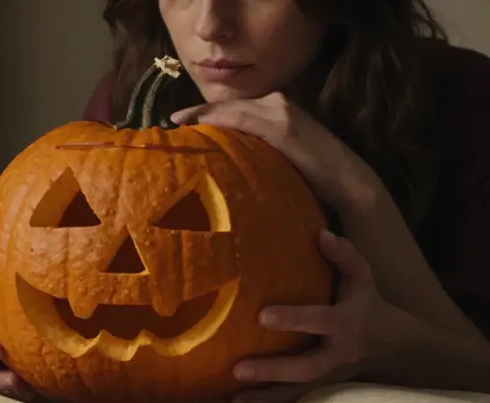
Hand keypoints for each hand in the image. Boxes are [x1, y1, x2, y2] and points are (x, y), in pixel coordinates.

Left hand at [171, 92, 381, 211]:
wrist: (347, 181)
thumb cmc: (313, 176)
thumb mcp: (280, 156)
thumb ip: (258, 149)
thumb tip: (229, 160)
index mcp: (277, 108)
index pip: (235, 108)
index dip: (208, 112)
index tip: (181, 120)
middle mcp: (277, 103)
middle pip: (230, 105)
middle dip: (200, 111)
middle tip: (172, 119)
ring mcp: (280, 112)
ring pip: (233, 109)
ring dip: (204, 114)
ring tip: (178, 121)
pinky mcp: (282, 126)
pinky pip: (242, 119)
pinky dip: (219, 120)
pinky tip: (200, 124)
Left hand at [229, 229, 418, 402]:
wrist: (398, 348)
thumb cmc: (369, 304)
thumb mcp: (363, 277)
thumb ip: (344, 255)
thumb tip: (321, 234)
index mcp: (346, 323)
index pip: (319, 320)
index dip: (293, 318)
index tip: (262, 316)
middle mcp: (337, 353)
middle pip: (305, 367)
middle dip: (273, 369)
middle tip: (238, 369)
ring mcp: (330, 376)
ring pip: (299, 391)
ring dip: (267, 397)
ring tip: (232, 398)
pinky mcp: (323, 388)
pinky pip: (296, 400)